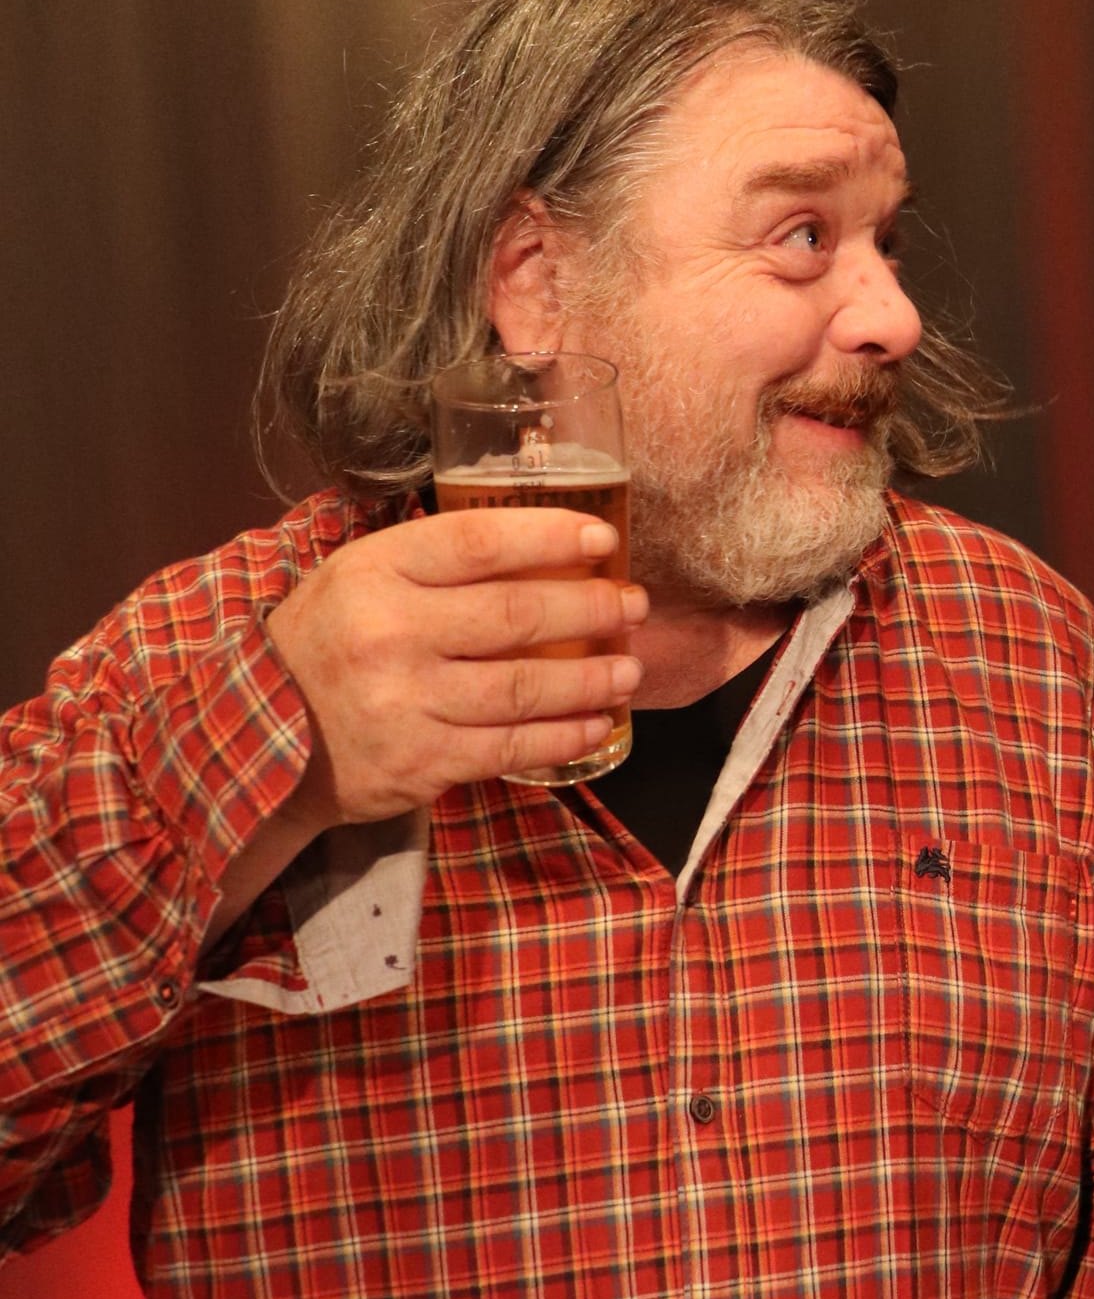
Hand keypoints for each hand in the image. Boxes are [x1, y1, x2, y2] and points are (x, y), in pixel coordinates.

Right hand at [267, 508, 646, 827]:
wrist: (255, 734)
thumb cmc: (325, 642)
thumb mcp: (357, 577)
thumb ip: (431, 560)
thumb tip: (536, 541)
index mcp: (376, 571)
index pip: (479, 541)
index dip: (550, 535)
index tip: (604, 538)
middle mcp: (391, 633)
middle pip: (515, 615)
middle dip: (590, 607)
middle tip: (633, 605)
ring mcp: (406, 703)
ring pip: (523, 687)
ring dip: (591, 678)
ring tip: (629, 669)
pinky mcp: (419, 763)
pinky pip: (510, 747)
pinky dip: (562, 736)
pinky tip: (596, 724)